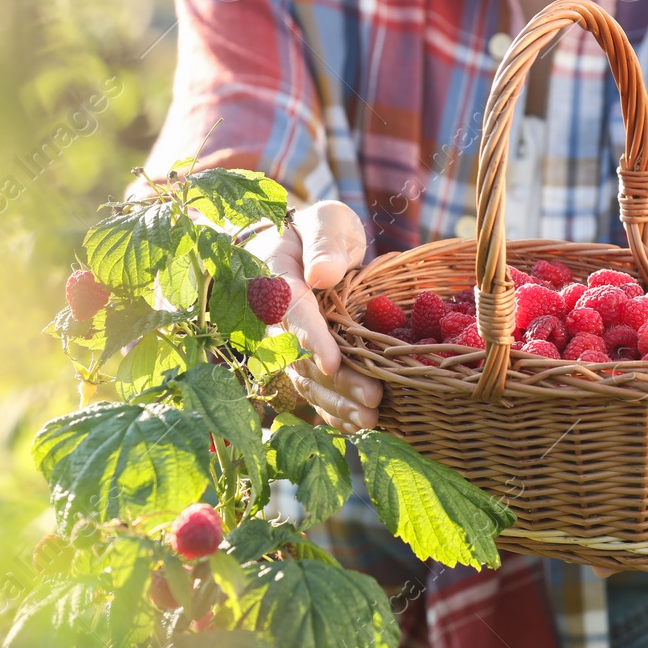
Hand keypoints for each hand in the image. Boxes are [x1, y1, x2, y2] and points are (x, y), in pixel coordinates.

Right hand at [250, 200, 382, 433]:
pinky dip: (332, 410)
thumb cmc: (317, 229)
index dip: (310, 339)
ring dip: (337, 404)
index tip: (332, 363)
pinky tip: (357, 426)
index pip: (290, 311)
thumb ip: (324, 244)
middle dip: (336, 383)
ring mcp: (284, 343)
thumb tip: (323, 274)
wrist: (302, 244)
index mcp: (275, 279)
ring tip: (371, 421)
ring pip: (306, 380)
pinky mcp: (299, 358)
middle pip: (299, 357)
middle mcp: (274, 319)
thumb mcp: (325, 221)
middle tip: (373, 398)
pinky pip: (311, 388)